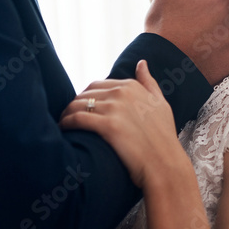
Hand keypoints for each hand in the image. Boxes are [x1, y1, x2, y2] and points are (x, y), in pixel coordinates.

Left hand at [60, 60, 185, 187]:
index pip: (98, 85)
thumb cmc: (164, 138)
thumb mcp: (161, 104)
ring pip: (79, 104)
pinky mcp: (108, 126)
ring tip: (62, 123)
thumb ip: (148, 83)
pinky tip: (63, 129)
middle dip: (74, 104)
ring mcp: (115, 108)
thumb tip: (141, 63)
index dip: (86, 97)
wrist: (165, 164)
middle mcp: (123, 93)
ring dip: (67, 113)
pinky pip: (78, 118)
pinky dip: (67, 122)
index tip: (81, 108)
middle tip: (68, 116)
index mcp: (132, 86)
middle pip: (86, 93)